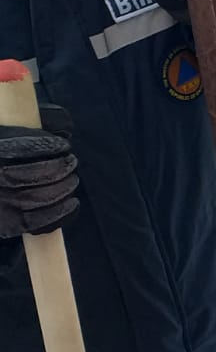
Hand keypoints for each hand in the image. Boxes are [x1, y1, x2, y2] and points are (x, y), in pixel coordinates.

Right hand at [0, 106, 78, 239]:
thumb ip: (28, 132)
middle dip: (61, 168)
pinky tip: (73, 204)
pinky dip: (63, 213)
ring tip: (73, 180)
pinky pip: (41, 222)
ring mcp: (3, 205)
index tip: (63, 145)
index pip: (21, 149)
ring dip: (65, 188)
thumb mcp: (5, 139)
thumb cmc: (3, 159)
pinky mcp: (10, 225)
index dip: (47, 147)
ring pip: (42, 198)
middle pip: (36, 175)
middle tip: (71, 162)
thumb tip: (63, 126)